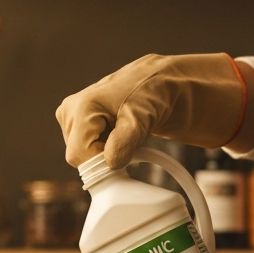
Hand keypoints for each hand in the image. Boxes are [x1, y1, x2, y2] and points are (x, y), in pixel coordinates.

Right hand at [55, 53, 247, 168]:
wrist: (178, 82)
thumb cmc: (165, 91)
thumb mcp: (149, 112)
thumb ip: (127, 136)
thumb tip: (109, 161)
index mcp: (83, 106)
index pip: (78, 155)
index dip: (101, 168)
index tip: (125, 169)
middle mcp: (75, 110)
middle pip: (79, 157)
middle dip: (105, 161)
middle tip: (134, 152)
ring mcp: (80, 118)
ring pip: (87, 157)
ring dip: (109, 157)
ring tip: (135, 142)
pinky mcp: (89, 125)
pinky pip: (94, 153)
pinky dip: (110, 154)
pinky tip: (127, 146)